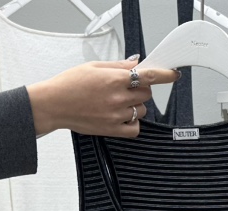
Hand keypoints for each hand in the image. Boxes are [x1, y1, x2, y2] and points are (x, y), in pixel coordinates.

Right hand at [27, 57, 179, 137]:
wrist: (54, 104)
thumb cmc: (69, 84)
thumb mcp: (94, 66)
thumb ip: (118, 65)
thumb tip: (136, 63)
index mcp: (114, 79)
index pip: (148, 76)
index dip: (164, 75)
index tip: (173, 74)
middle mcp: (117, 97)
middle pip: (146, 93)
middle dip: (141, 88)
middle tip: (127, 88)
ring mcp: (116, 115)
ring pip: (142, 110)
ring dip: (136, 105)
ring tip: (118, 102)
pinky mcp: (112, 130)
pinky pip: (135, 129)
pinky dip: (134, 123)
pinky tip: (124, 117)